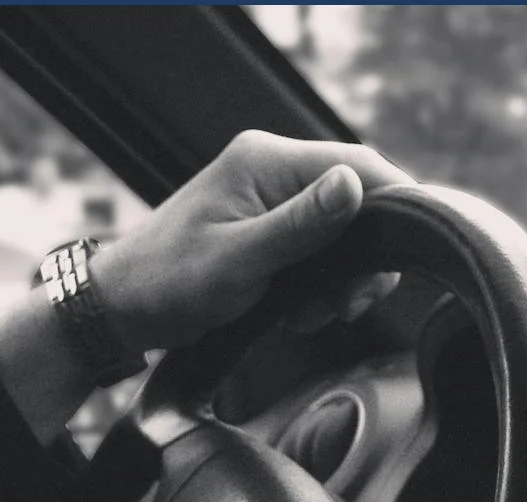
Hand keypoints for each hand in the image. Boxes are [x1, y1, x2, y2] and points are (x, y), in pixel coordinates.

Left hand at [90, 130, 413, 353]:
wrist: (121, 308)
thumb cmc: (169, 282)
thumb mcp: (240, 260)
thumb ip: (301, 225)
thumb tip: (355, 185)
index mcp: (267, 161)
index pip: (359, 164)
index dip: (395, 206)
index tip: (405, 255)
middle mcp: (273, 170)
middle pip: (357, 201)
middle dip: (362, 259)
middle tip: (347, 304)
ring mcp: (270, 199)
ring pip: (341, 234)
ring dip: (339, 281)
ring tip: (310, 314)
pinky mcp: (268, 229)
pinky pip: (318, 251)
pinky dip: (318, 286)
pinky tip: (295, 312)